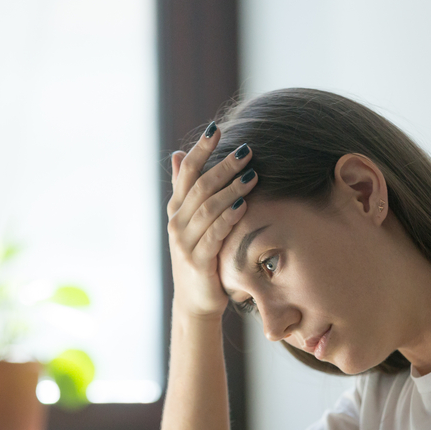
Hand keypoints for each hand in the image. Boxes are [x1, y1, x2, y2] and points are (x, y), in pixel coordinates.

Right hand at [166, 125, 256, 318]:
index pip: (187, 171)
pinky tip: (243, 205)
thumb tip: (177, 154)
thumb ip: (186, 190)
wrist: (196, 301)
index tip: (217, 128)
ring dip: (231, 189)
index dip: (201, 149)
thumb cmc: (200, 257)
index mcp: (177, 209)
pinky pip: (214, 234)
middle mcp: (177, 222)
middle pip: (200, 186)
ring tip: (253, 175)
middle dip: (224, 166)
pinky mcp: (198, 261)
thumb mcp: (191, 222)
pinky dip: (228, 218)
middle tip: (247, 151)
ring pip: (208, 208)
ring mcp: (185, 243)